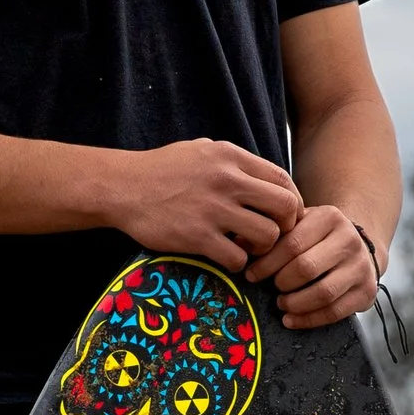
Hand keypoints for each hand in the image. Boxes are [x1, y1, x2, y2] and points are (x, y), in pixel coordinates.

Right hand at [110, 138, 300, 271]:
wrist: (121, 187)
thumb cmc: (160, 169)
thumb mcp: (201, 150)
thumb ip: (233, 162)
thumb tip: (263, 178)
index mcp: (230, 157)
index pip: (283, 179)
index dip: (292, 202)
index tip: (283, 217)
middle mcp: (228, 181)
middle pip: (285, 207)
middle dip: (284, 227)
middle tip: (269, 236)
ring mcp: (213, 210)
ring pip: (267, 236)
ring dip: (261, 248)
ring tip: (246, 248)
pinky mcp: (197, 237)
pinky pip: (237, 259)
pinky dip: (237, 264)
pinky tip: (224, 258)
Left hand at [247, 203, 379, 326]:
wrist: (357, 246)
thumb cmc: (316, 237)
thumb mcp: (298, 225)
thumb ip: (271, 233)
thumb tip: (238, 246)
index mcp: (330, 217)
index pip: (292, 244)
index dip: (266, 263)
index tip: (250, 274)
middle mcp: (350, 240)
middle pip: (306, 268)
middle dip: (280, 283)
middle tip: (269, 288)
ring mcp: (361, 267)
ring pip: (322, 293)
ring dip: (294, 303)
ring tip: (281, 304)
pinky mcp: (366, 292)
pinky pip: (334, 312)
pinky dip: (308, 320)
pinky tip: (291, 319)